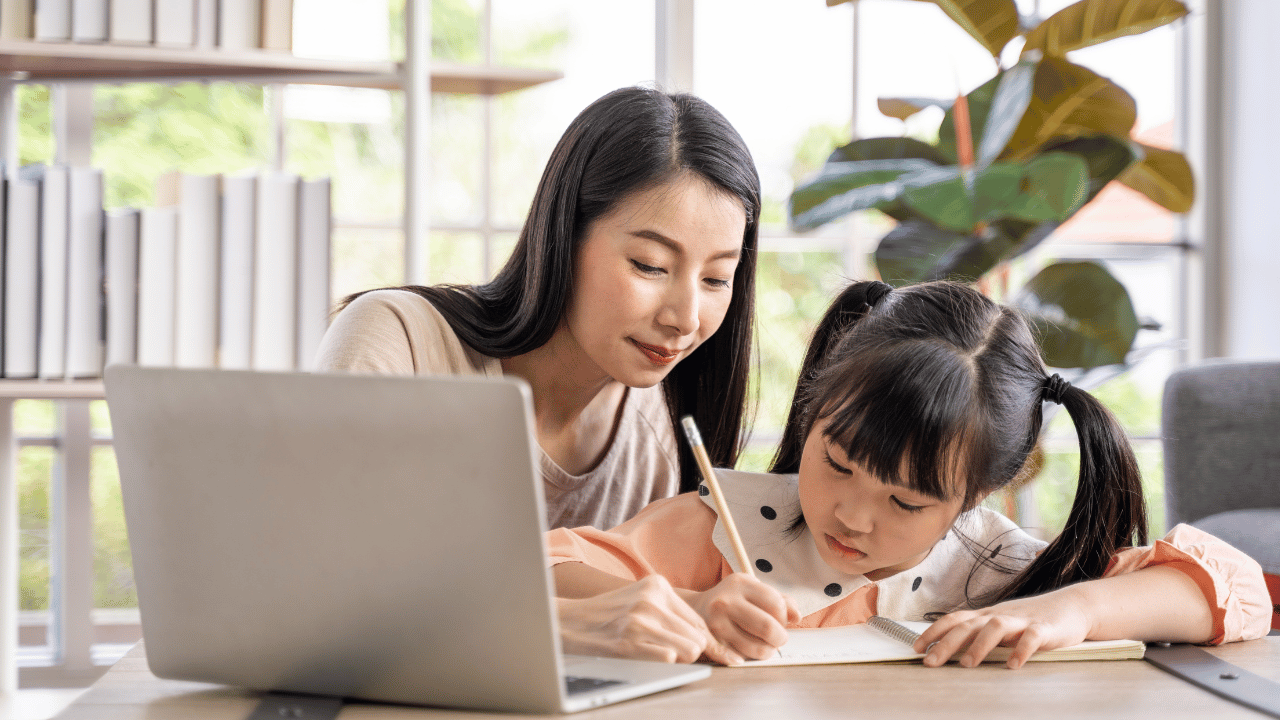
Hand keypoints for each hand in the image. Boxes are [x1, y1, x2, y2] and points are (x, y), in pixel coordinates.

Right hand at [556, 575, 738, 664]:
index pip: (699, 620)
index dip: (704, 642)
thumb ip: (670, 613)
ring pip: (689, 650)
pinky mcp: (629, 642)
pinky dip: (663, 663)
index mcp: (657, 585)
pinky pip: (669, 659)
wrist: (569, 622)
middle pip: (698, 637)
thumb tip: (707, 641)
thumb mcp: (641, 600)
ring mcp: (640, 620)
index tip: (706, 654)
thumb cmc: (608, 615)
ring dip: (679, 659)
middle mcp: (652, 599)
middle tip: (673, 654)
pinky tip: (645, 657)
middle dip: (692, 652)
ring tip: (657, 654)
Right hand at [681, 574, 800, 660]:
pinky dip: (746, 659)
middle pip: (768, 627)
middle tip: (779, 639)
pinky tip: (747, 655)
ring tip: (766, 647)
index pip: (776, 603)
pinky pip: (737, 657)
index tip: (781, 622)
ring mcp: (716, 621)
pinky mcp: (710, 640)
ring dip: (767, 651)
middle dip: (780, 638)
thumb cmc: (733, 600)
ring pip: (755, 647)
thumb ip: (780, 600)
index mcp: (740, 583)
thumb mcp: (753, 591)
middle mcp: (726, 600)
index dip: (784, 617)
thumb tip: (796, 616)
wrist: (696, 607)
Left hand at [913, 588, 1092, 668]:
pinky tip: (1013, 666)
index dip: (933, 632)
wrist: (1071, 606)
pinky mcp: (1044, 628)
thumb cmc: (1031, 619)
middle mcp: (999, 615)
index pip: (954, 620)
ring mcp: (1021, 620)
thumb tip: (950, 648)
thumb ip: (979, 634)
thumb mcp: (1001, 624)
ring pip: (995, 627)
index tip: (916, 648)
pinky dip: (1021, 650)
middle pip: (968, 625)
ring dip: (979, 645)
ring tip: (967, 664)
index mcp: (987, 615)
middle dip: (946, 643)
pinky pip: (1031, 638)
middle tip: (930, 662)